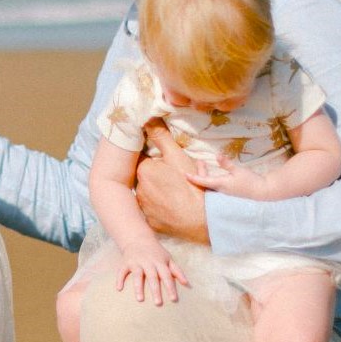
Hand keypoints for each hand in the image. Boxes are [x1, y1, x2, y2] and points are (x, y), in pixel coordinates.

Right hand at [117, 244, 187, 305]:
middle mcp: (148, 262)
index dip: (170, 287)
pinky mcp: (126, 262)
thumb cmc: (156, 253)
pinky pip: (122, 271)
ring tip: (140, 300)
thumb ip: (177, 271)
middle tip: (158, 303)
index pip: (167, 276)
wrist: (138, 238)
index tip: (173, 299)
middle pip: (153, 277)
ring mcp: (136, 262)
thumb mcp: (168, 259)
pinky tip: (119, 289)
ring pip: (137, 275)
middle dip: (155, 290)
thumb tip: (187, 284)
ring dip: (138, 287)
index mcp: (160, 262)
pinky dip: (120, 279)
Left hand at [135, 121, 209, 242]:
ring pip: (151, 193)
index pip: (146, 159)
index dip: (159, 159)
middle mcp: (139, 189)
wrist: (202, 219)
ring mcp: (144, 208)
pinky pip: (154, 211)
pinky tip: (174, 206)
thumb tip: (147, 119)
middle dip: (159, 175)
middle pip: (148, 176)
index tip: (169, 162)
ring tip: (178, 193)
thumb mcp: (177, 156)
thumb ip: (161, 137)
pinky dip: (162, 208)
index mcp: (144, 170)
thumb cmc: (191, 185)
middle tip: (178, 177)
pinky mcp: (151, 222)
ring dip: (160, 191)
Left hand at [186, 158, 263, 199]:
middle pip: (205, 182)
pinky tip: (214, 175)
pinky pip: (216, 187)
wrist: (262, 193)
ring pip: (210, 184)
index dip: (193, 178)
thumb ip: (226, 163)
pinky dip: (211, 179)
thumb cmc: (250, 181)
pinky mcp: (229, 193)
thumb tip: (217, 154)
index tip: (184, 174)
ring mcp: (224, 193)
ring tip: (204, 165)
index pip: (203, 181)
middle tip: (200, 161)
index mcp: (220, 184)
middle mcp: (220, 191)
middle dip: (201, 172)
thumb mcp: (238, 170)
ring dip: (206, 175)